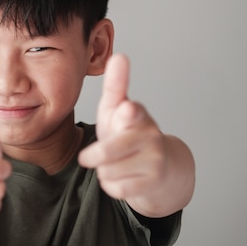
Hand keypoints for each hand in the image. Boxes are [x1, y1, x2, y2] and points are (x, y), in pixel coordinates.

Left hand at [79, 54, 166, 199]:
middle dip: (93, 156)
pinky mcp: (154, 181)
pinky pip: (117, 188)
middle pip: (108, 151)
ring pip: (108, 171)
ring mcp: (154, 158)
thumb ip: (115, 86)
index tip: (126, 109)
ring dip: (103, 171)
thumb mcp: (117, 109)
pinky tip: (120, 178)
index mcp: (137, 113)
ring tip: (113, 164)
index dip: (126, 114)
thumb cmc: (128, 133)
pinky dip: (111, 185)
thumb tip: (119, 56)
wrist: (161, 167)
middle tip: (86, 158)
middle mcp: (150, 134)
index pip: (131, 112)